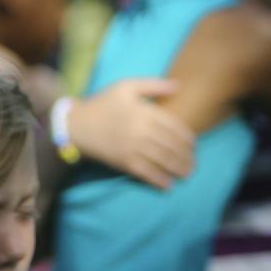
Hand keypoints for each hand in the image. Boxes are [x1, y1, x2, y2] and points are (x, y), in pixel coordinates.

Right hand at [68, 79, 194, 188]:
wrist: (76, 125)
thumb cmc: (103, 104)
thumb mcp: (126, 87)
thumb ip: (153, 85)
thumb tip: (178, 86)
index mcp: (143, 111)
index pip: (173, 126)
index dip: (187, 138)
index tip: (194, 145)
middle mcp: (140, 130)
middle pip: (170, 145)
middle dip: (186, 156)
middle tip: (194, 163)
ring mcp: (131, 147)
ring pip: (161, 160)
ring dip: (177, 169)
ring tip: (188, 174)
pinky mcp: (122, 161)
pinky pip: (145, 172)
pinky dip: (158, 179)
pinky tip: (168, 185)